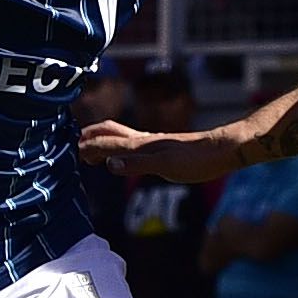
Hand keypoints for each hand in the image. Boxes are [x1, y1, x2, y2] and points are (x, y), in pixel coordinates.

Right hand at [79, 118, 248, 183]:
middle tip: (78, 145)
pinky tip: (127, 155)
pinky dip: (120, 147)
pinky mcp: (164, 148)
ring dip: (105, 140)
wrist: (223, 150)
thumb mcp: (166, 166)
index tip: (74, 152)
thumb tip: (109, 163)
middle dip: (92, 136)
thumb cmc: (198, 160)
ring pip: (122, 136)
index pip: (107, 141)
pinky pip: (134, 144)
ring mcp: (155, 143)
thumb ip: (136, 164)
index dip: (89, 146)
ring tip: (94, 149)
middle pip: (111, 131)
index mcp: (142, 144)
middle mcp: (145, 140)